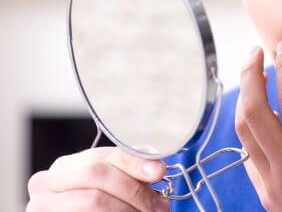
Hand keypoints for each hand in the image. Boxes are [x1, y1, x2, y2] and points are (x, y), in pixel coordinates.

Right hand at [26, 146, 169, 210]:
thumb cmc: (88, 209)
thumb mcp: (105, 189)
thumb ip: (125, 177)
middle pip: (98, 174)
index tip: (159, 171)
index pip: (103, 154)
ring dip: (127, 209)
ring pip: (95, 199)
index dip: (134, 162)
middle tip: (159, 206)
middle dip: (134, 189)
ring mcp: (42, 204)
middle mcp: (46, 181)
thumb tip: (157, 169)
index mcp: (65, 166)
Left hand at [235, 40, 281, 210]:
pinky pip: (248, 155)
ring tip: (252, 75)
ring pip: (244, 134)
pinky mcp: (267, 198)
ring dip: (243, 99)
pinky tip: (260, 114)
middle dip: (250, 76)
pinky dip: (248, 128)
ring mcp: (272, 187)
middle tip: (255, 51)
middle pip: (254, 113)